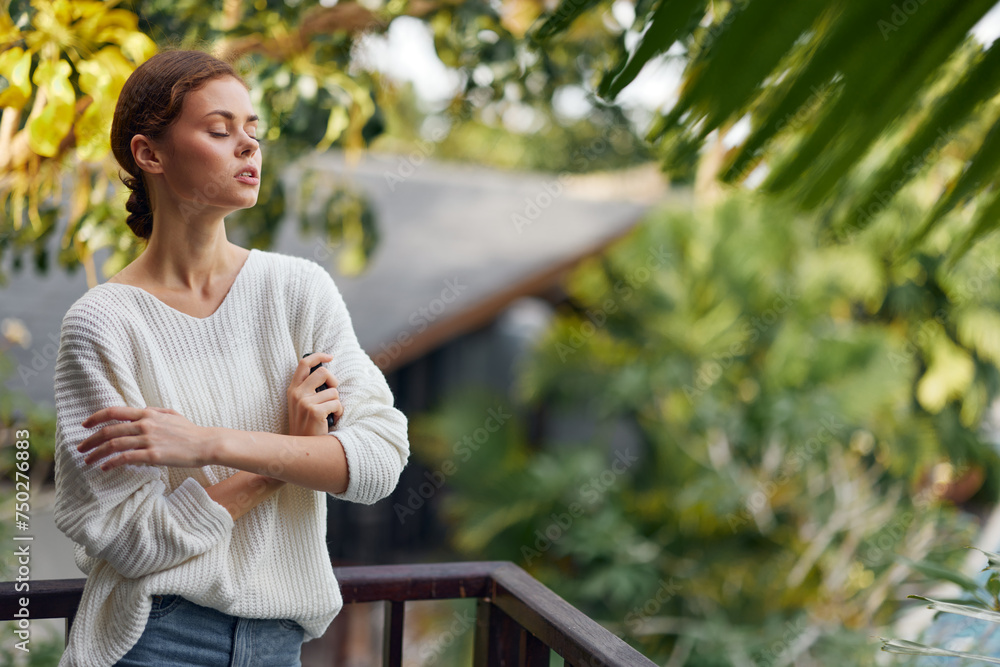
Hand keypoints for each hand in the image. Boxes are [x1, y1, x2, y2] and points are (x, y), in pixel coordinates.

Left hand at [78, 406, 213, 470]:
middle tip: (80, 448)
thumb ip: (155, 412)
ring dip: (97, 453)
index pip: (114, 412)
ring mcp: (148, 440)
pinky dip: (112, 463)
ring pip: (114, 445)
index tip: (85, 425)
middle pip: (109, 431)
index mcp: (148, 414)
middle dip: (90, 440)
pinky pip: (126, 458)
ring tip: (88, 460)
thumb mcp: (172, 415)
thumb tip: (143, 410)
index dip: (96, 417)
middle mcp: (145, 425)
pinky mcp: (153, 455)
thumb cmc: (191, 431)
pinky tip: (105, 467)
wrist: (205, 444)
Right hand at [287, 352, 342, 436]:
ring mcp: (304, 402)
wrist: (302, 446)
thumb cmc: (307, 424)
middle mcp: (297, 393)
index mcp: (293, 389)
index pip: (304, 364)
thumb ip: (310, 388)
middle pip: (323, 372)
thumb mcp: (302, 403)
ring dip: (336, 403)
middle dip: (334, 382)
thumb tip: (326, 373)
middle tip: (333, 394)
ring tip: (329, 413)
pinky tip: (331, 420)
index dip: (318, 356)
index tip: (330, 356)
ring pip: (333, 391)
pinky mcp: (314, 412)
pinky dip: (339, 412)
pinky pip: (337, 404)